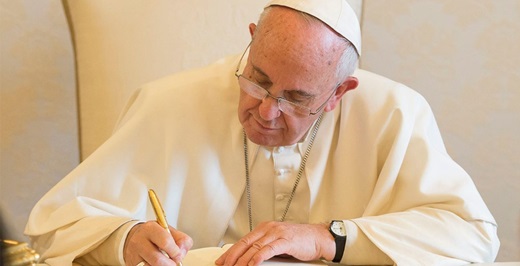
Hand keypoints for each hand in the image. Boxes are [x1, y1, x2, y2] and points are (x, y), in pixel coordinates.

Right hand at [123, 221, 192, 265]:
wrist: (135, 238)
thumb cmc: (155, 235)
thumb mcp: (169, 231)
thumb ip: (181, 240)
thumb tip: (181, 253)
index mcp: (150, 228)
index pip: (165, 241)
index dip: (175, 251)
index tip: (178, 255)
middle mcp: (139, 241)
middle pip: (157, 259)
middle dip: (170, 264)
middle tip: (173, 263)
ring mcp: (134, 254)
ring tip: (165, 262)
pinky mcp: (132, 264)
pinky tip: (155, 264)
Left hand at [215, 221, 334, 265]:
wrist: (318, 238)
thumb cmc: (300, 241)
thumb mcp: (277, 242)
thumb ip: (264, 248)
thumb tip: (249, 258)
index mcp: (265, 228)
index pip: (243, 240)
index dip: (230, 252)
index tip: (222, 261)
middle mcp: (268, 228)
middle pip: (245, 243)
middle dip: (232, 256)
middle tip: (224, 265)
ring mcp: (276, 233)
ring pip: (254, 247)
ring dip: (243, 260)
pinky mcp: (285, 240)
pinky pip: (268, 249)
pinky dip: (258, 257)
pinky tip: (252, 263)